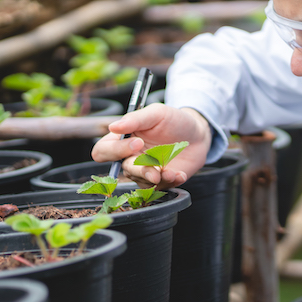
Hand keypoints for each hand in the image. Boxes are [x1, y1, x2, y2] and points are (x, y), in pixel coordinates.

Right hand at [91, 104, 211, 188]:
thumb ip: (135, 119)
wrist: (198, 133)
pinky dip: (170, 182)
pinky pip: (160, 187)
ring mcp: (146, 170)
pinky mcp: (161, 180)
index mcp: (123, 139)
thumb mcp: (156, 113)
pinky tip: (179, 174)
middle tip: (155, 166)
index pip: (103, 151)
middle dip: (139, 169)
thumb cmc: (174, 120)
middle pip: (123, 169)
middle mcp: (131, 157)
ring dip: (154, 178)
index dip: (115, 150)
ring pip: (140, 181)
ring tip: (169, 172)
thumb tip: (113, 126)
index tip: (137, 142)